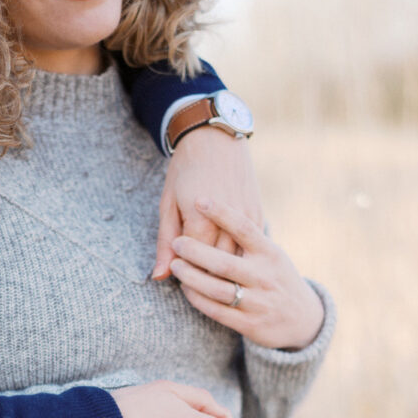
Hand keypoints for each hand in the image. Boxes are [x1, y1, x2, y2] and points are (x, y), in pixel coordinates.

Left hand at [153, 129, 263, 280]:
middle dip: (204, 277)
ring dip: (223, 272)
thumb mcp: (168, 205)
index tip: (178, 274)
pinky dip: (239, 259)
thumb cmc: (185, 170)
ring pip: (236, 262)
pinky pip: (249, 249)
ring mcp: (246, 221)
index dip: (184, 273)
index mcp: (201, 221)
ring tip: (210, 274)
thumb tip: (159, 276)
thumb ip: (165, 243)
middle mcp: (227, 224)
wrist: (216, 138)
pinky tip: (230, 263)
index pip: (193, 264)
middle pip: (216, 268)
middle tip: (194, 279)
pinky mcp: (257, 217)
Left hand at [169, 199, 325, 350]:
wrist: (303, 319)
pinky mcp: (249, 324)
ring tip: (174, 265)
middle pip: (224, 263)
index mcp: (270, 253)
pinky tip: (186, 288)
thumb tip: (216, 219)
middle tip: (177, 242)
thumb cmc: (277, 278)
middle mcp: (265, 277)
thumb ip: (247, 241)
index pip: (244, 229)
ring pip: (216, 289)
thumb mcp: (272, 255)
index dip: (222, 213)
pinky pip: (216, 311)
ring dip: (191, 277)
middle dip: (195, 252)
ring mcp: (258, 302)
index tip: (200, 200)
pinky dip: (197, 298)